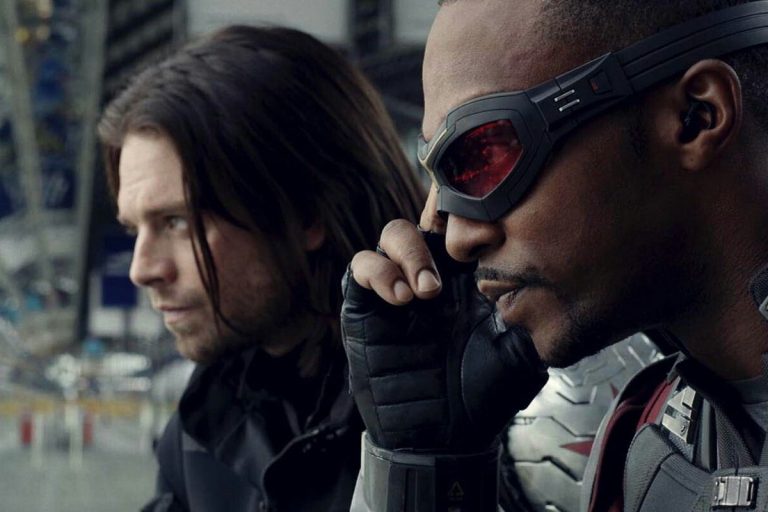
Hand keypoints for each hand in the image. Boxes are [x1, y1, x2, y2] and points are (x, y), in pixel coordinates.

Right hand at [341, 220, 547, 451]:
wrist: (443, 440)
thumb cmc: (484, 399)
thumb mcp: (520, 354)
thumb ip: (531, 317)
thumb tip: (552, 283)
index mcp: (469, 281)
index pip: (462, 230)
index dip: (466, 219)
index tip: (479, 228)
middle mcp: (432, 277)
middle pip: (425, 222)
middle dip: (433, 238)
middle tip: (440, 285)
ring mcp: (397, 289)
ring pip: (391, 236)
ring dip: (406, 254)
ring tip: (420, 295)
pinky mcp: (366, 307)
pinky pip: (361, 267)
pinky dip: (377, 271)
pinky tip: (397, 298)